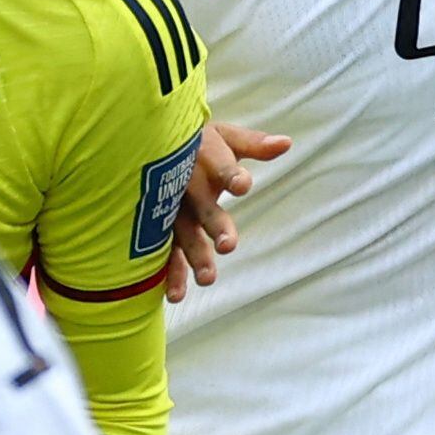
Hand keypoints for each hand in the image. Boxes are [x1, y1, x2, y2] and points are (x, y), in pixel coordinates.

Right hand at [162, 119, 289, 300]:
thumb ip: (254, 144)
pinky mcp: (160, 229)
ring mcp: (171, 209)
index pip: (221, 166)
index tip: (243, 185)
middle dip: (215, 225)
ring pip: (182, 234)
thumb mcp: (225, 138)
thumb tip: (286, 143)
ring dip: (194, 256)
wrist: (149, 146)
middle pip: (202, 207)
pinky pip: (164, 251)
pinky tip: (175, 295)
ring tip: (208, 279)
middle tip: (229, 245)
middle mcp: (185, 186)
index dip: (232, 175)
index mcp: (203, 159)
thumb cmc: (198, 143)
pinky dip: (170, 273)